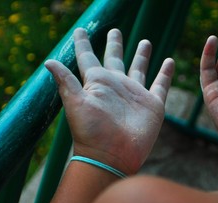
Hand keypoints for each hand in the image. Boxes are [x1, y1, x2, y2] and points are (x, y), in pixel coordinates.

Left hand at [45, 28, 174, 174]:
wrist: (111, 157)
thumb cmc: (90, 132)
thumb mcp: (75, 104)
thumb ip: (66, 81)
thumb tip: (48, 61)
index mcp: (97, 83)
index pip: (88, 57)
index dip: (83, 44)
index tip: (80, 30)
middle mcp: (116, 86)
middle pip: (115, 59)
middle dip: (115, 45)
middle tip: (115, 31)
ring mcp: (135, 94)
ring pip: (139, 69)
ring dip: (142, 56)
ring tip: (145, 41)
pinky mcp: (152, 105)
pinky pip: (161, 85)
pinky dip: (166, 74)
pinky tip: (169, 62)